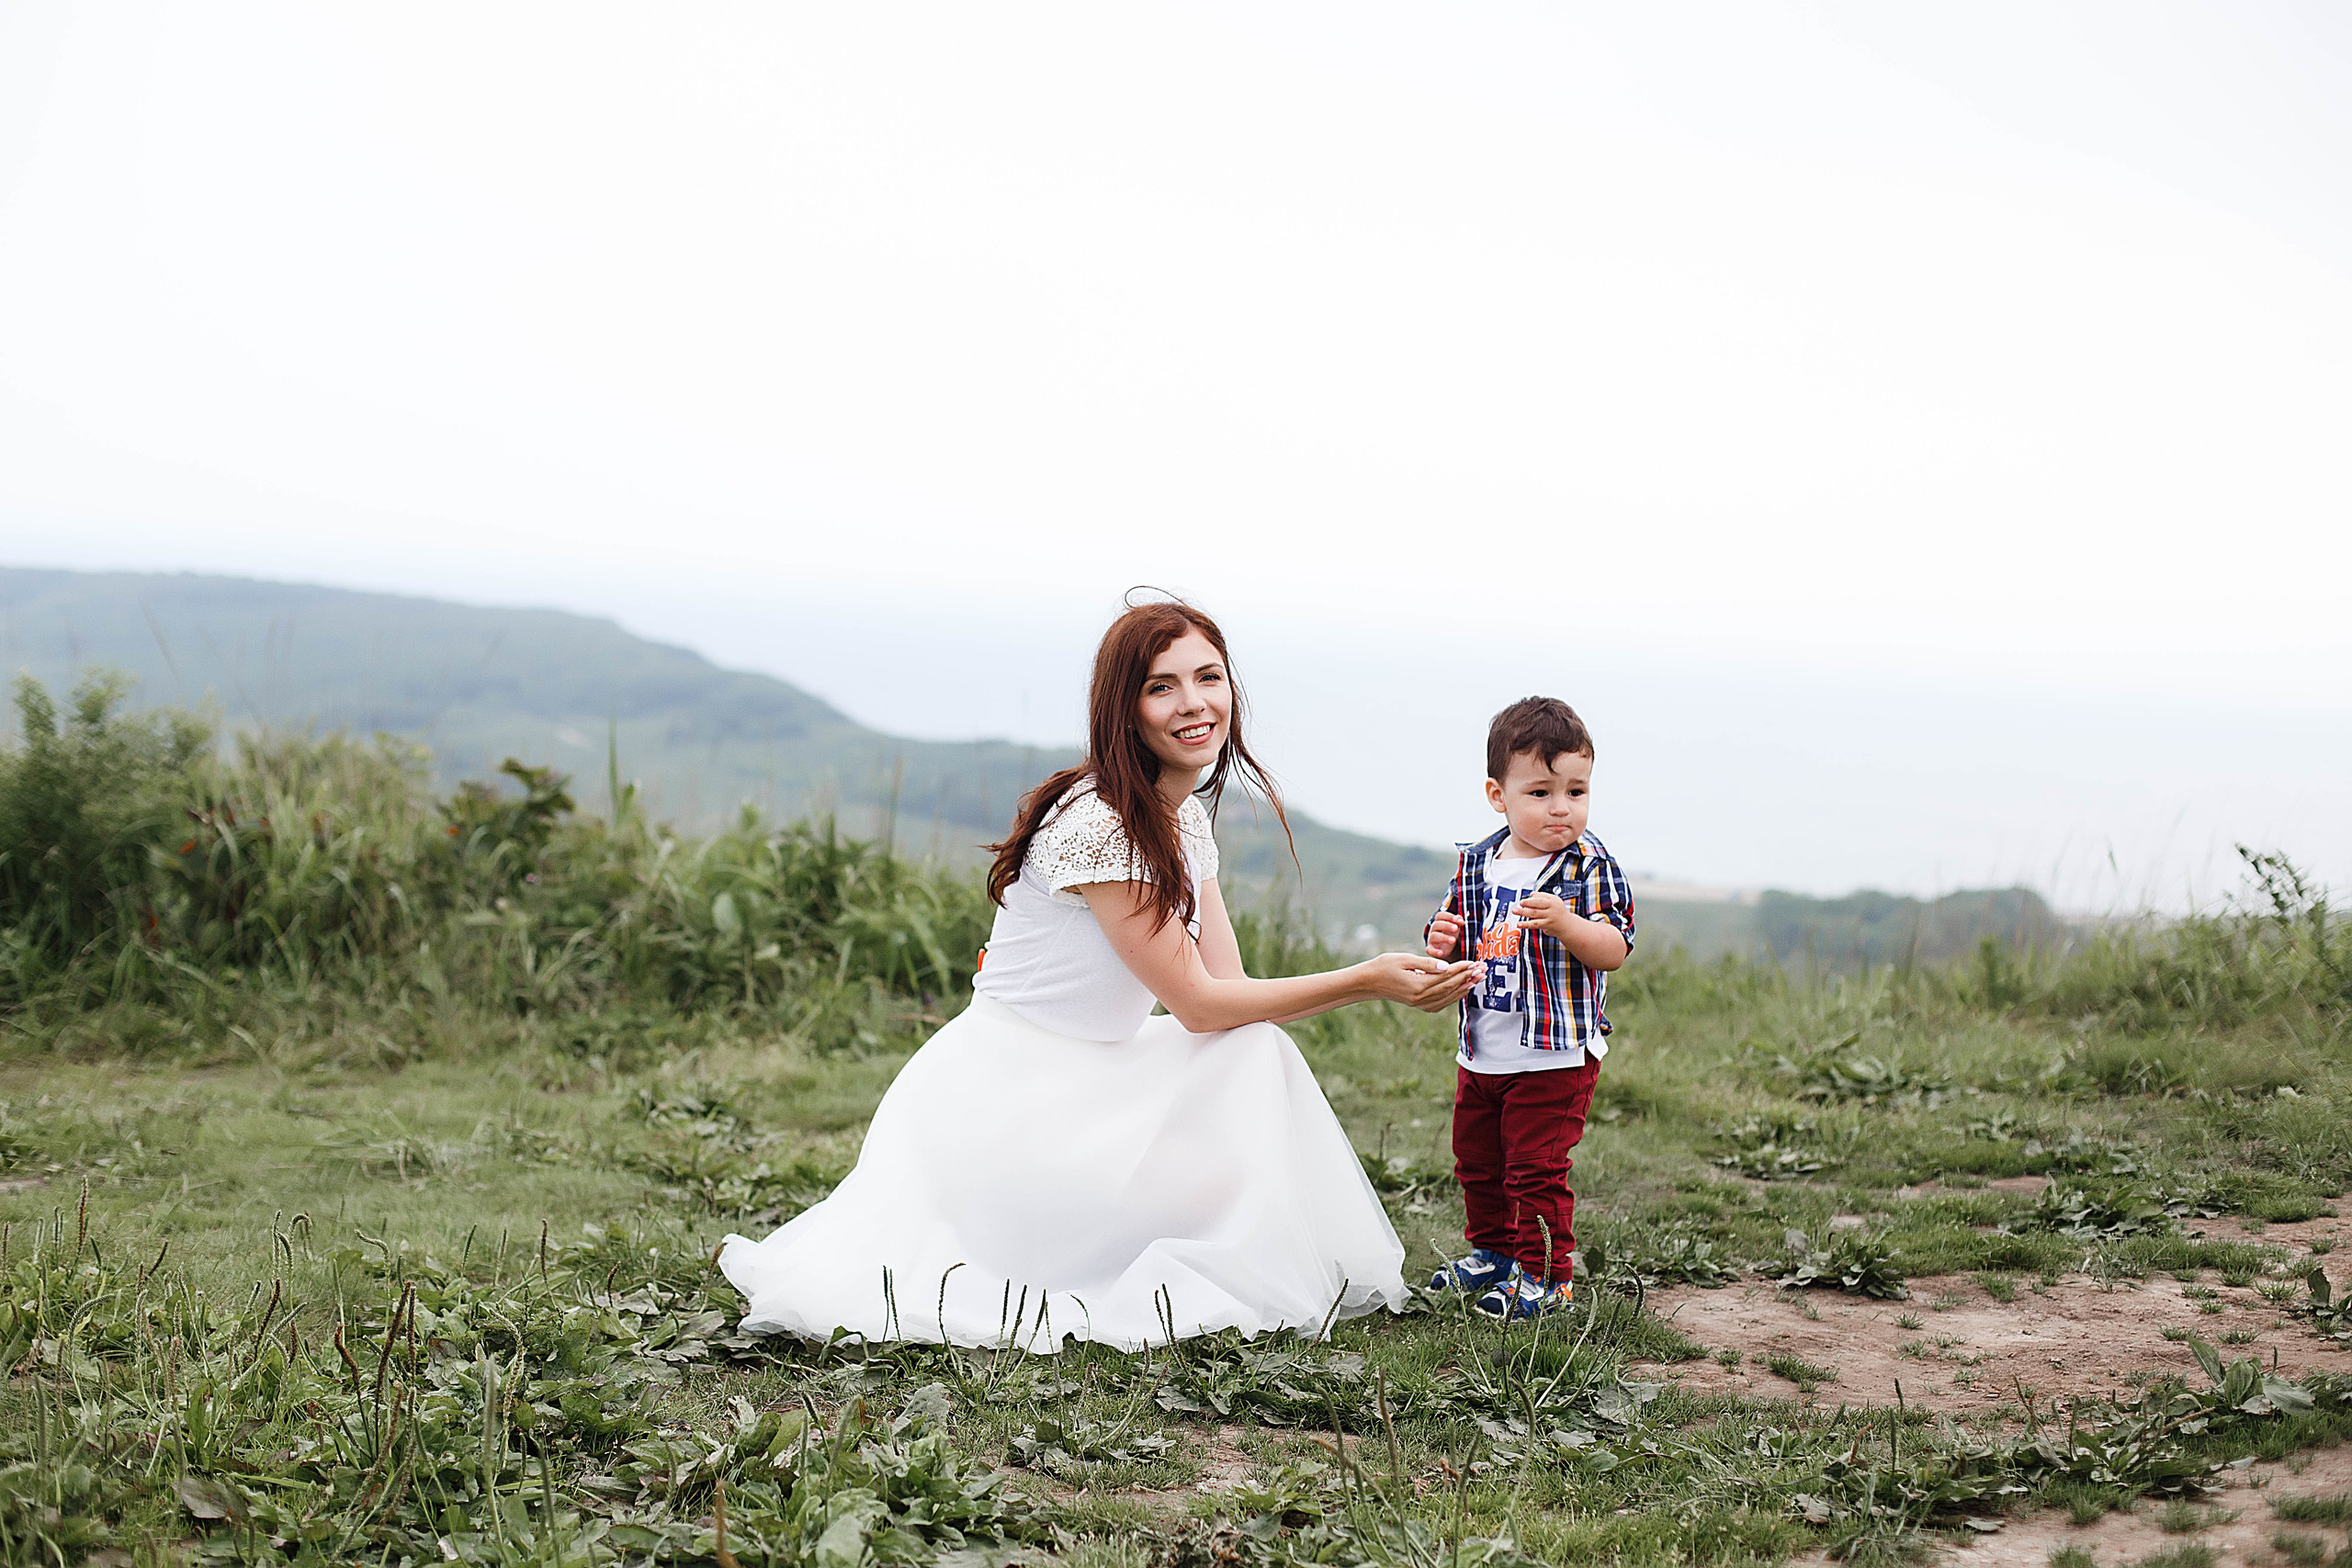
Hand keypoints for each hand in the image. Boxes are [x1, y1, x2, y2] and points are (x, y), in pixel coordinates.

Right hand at [1362, 952, 1478, 1010]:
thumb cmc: (1384, 966)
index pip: (1446, 976)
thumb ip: (1427, 963)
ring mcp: (1420, 1003)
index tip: (1474, 962)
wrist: (1368, 982)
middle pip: (1450, 987)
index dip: (1462, 969)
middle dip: (1468, 977)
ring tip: (1477, 979)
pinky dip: (1453, 997)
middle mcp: (1421, 997)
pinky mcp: (1419, 1004)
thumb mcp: (1404, 959)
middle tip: (1483, 969)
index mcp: (1418, 985)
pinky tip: (1461, 990)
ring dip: (1464, 987)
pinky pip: (1441, 1003)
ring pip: (1448, 997)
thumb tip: (1447, 966)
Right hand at [1425, 910, 1463, 958]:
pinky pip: (1429, 950)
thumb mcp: (1455, 927)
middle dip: (1446, 925)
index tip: (1457, 920)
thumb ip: (1458, 922)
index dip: (1448, 916)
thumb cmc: (1450, 935)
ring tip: (1453, 940)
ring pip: (1434, 936)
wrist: (1445, 949)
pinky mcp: (1430, 949)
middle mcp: (1433, 930)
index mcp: (1439, 922)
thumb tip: (1460, 920)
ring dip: (1444, 937)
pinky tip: (1441, 953)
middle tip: (1456, 928)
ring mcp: (1431, 940)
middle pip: (1436, 924)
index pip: (1440, 915)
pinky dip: (1434, 951)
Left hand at [1509, 892, 1570, 937]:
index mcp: (1553, 900)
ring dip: (1523, 912)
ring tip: (1514, 911)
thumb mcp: (1554, 902)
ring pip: (1534, 913)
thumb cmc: (1558, 912)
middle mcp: (1552, 907)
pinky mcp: (1547, 925)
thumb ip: (1543, 897)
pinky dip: (1526, 924)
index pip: (1541, 897)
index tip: (1523, 900)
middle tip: (1519, 903)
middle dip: (1526, 903)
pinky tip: (1519, 924)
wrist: (1568, 926)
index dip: (1531, 898)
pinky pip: (1535, 924)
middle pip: (1537, 904)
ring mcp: (1550, 916)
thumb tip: (1531, 894)